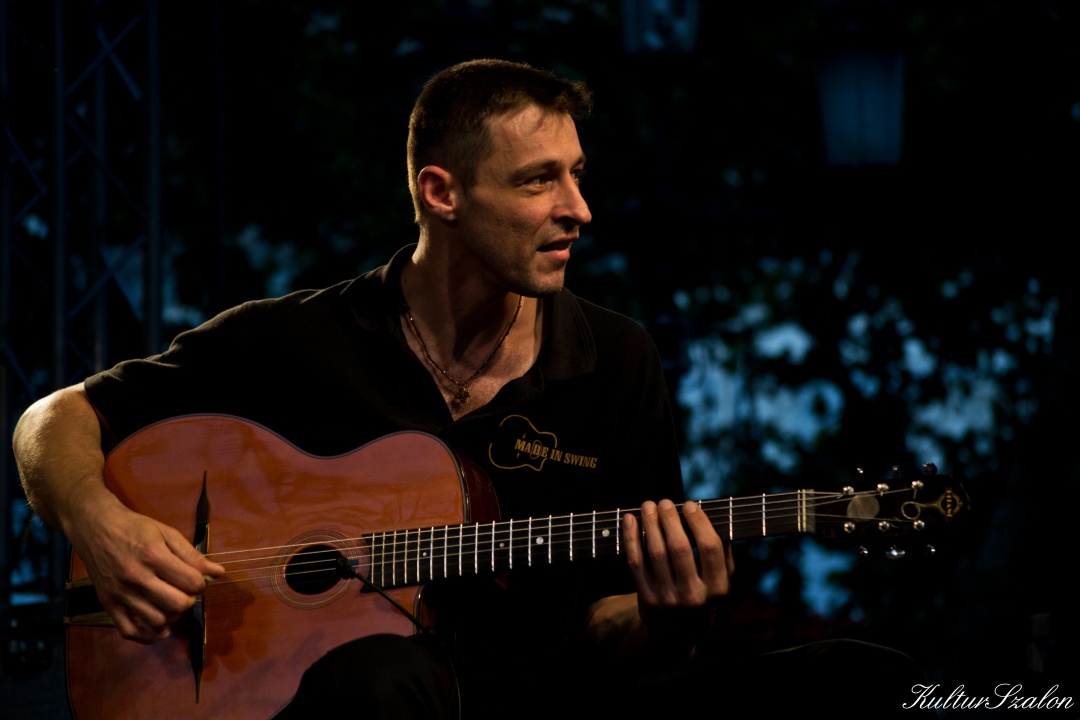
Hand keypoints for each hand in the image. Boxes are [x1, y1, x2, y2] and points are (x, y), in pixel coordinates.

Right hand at [70, 500, 224, 643]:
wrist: (96, 527)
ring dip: (172, 616)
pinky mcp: (107, 604)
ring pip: (157, 620)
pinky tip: (160, 627)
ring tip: (171, 602)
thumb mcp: (166, 533)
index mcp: (154, 556)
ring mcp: (120, 593)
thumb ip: (192, 555)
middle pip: (177, 605)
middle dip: (189, 599)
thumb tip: (219, 572)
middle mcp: (136, 578)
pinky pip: (129, 632)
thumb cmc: (135, 527)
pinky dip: (148, 635)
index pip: (191, 583)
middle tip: (185, 590)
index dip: (201, 583)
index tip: (196, 578)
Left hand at [622, 499, 733, 646]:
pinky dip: (631, 538)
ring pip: (655, 553)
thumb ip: (722, 554)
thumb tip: (712, 518)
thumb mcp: (720, 582)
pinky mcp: (646, 598)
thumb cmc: (702, 596)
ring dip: (650, 524)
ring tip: (648, 505)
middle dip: (670, 519)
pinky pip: (635, 562)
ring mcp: (668, 597)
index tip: (689, 505)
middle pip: (679, 548)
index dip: (698, 522)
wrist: (677, 633)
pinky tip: (630, 520)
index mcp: (717, 588)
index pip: (709, 547)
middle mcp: (693, 595)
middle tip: (664, 502)